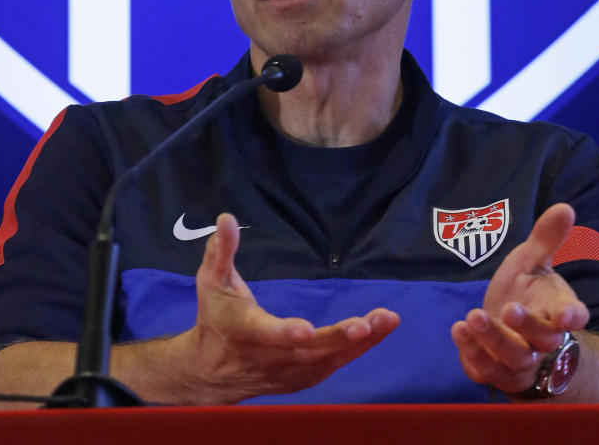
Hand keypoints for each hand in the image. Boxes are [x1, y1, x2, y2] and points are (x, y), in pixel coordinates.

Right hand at [184, 213, 399, 401]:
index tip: (305, 329)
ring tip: (387, 320)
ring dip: (359, 342)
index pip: (265, 333)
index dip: (284, 333)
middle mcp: (271, 357)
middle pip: (308, 351)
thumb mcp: (211, 283)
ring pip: (328, 360)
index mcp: (246, 331)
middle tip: (366, 323)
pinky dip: (359, 350)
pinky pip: (335, 365)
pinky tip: (379, 331)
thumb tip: (226, 218)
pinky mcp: (304, 379)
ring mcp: (290, 373)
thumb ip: (221, 251)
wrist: (211, 374)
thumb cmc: (215, 319)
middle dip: (339, 338)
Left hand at [451, 203, 589, 396]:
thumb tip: (565, 207)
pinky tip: (458, 329)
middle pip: (544, 339)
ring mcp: (520, 359)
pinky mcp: (495, 370)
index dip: (573, 317)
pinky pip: (486, 369)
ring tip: (473, 316)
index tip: (568, 316)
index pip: (574, 316)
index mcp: (557, 310)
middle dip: (527, 326)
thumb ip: (545, 238)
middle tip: (509, 308)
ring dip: (493, 339)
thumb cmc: (526, 291)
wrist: (508, 331)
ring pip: (514, 357)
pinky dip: (472, 352)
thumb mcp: (532, 261)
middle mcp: (542, 339)